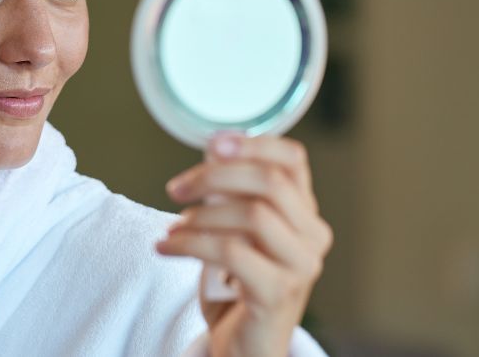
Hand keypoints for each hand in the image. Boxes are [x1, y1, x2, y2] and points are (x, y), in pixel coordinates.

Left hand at [155, 133, 332, 356]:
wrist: (244, 346)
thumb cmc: (236, 286)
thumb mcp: (235, 230)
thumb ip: (231, 194)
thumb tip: (214, 147)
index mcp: (304, 214)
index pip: (293, 160)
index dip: (254, 143)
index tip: (213, 142)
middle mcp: (312, 237)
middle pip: (270, 182)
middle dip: (214, 176)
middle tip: (176, 188)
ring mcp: (300, 267)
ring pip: (252, 215)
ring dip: (200, 216)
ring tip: (173, 229)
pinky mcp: (278, 294)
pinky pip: (232, 252)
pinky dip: (190, 243)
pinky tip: (166, 247)